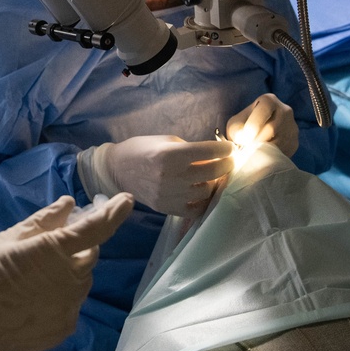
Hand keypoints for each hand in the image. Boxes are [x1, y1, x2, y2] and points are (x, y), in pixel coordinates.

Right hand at [0, 193, 134, 350]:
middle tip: (53, 244)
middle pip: (90, 255)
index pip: (97, 228)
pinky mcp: (64, 327)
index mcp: (56, 250)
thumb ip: (44, 220)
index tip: (127, 199)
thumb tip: (69, 204)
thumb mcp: (9, 238)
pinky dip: (60, 295)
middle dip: (79, 245)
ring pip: (81, 280)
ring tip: (34, 275)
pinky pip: (70, 304)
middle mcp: (70, 279)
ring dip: (69, 271)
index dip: (115, 212)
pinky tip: (33, 297)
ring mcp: (69, 307)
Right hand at [78, 136, 232, 218]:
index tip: (231, 148)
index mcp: (171, 154)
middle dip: (226, 165)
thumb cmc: (142, 149)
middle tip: (229, 162)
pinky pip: (195, 209)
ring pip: (206, 192)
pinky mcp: (167, 208)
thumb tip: (213, 157)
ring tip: (213, 177)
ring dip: (213, 183)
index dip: (225, 149)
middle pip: (212, 172)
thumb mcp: (166, 141)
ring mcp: (170, 195)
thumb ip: (189, 150)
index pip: (208, 152)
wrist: (118, 169)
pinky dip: (202, 201)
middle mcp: (172, 176)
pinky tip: (202, 192)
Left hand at [225, 93, 298, 157]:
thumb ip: (237, 129)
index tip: (245, 138)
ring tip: (252, 153)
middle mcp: (285, 111)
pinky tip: (261, 157)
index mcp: (269, 100)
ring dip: (263, 150)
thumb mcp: (235, 124)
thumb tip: (243, 138)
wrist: (255, 138)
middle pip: (271, 128)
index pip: (264, 109)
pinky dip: (271, 157)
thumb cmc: (243, 127)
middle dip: (256, 141)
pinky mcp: (294, 143)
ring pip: (279, 142)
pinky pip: (284, 151)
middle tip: (246, 149)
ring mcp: (292, 127)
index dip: (254, 125)